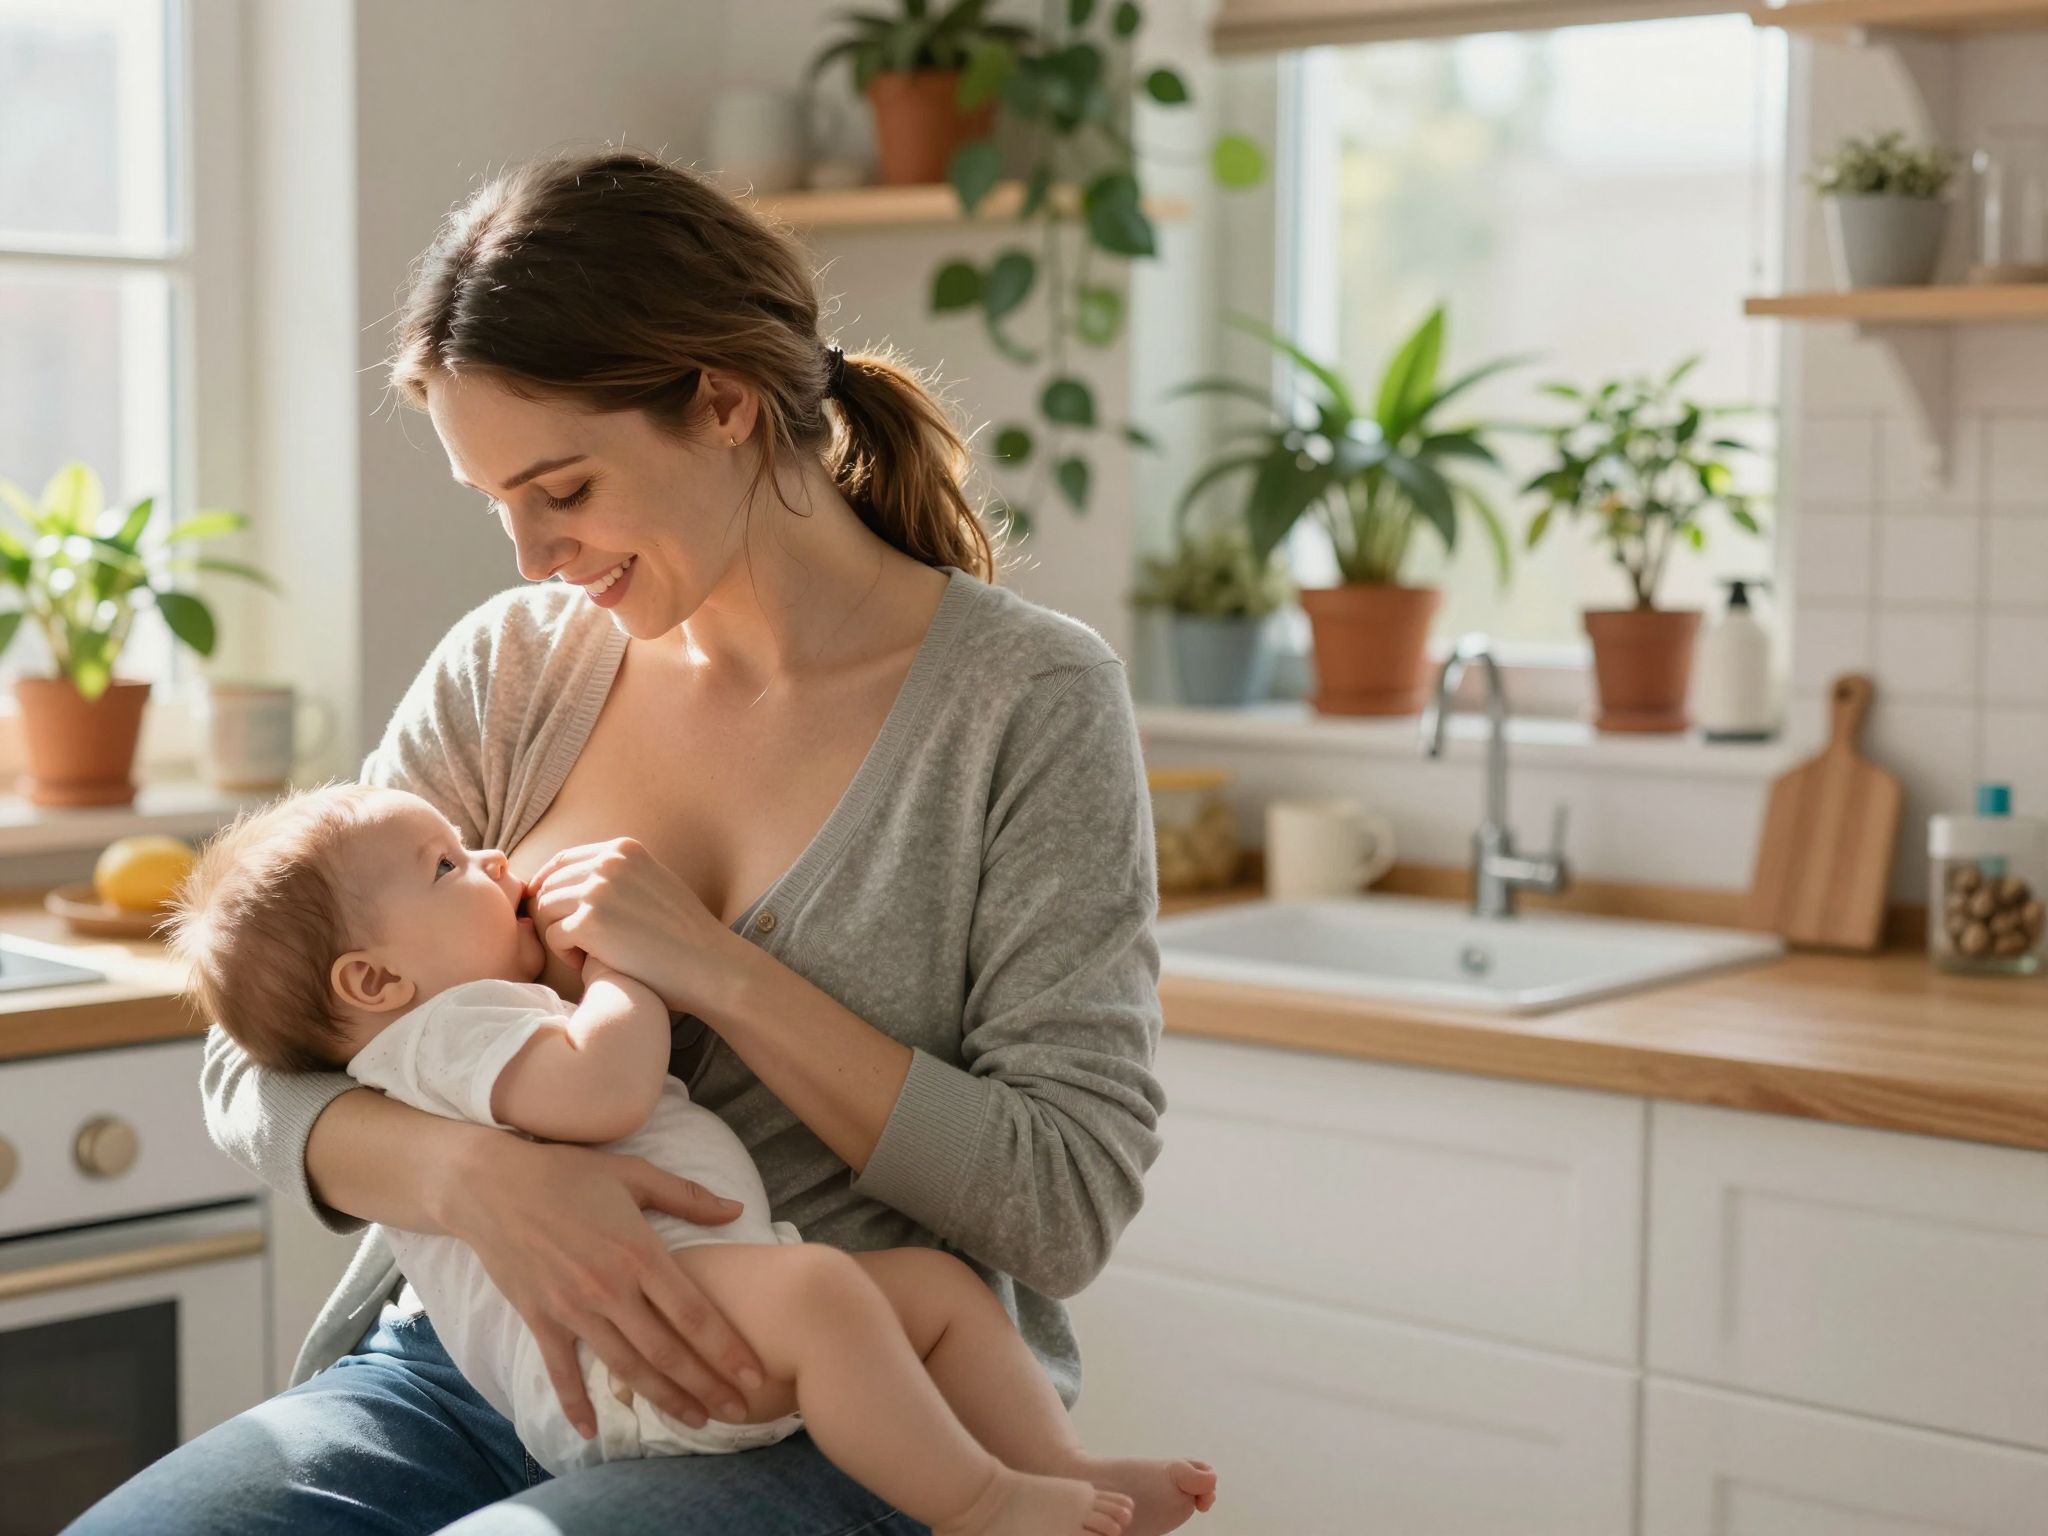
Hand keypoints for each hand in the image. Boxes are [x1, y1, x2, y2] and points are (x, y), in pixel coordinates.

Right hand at [442, 1133, 765, 1438]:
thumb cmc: (566, 1173)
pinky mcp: (540, 1320)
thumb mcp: (633, 1173)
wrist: (490, 1185)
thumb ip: (687, 1196)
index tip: (754, 1375)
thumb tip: (737, 1210)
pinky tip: (591, 1433)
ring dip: (662, 1399)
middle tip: (737, 1413)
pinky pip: (561, 1371)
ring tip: (695, 1422)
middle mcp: (610, 1289)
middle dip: (706, 1386)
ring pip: (625, 1367)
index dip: (727, 1349)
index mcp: (639, 1253)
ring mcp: (572, 1310)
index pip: (693, 1313)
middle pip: (666, 1351)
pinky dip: (575, 1404)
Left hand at [525, 838, 742, 1015]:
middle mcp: (608, 863)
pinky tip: (589, 964)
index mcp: (623, 849)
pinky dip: (565, 955)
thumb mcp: (654, 882)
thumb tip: (573, 878)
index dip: (547, 886)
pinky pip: (552, 937)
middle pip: (549, 885)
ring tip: (585, 953)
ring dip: (559, 934)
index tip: (550, 911)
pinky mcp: (590, 923)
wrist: (708, 964)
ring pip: (545, 909)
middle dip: (554, 916)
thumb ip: (619, 874)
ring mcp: (598, 891)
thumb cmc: (684, 934)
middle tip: (577, 942)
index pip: (563, 860)